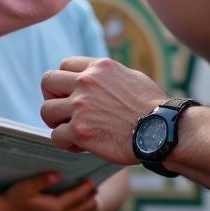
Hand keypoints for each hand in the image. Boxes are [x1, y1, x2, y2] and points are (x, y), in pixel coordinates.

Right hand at [3, 172, 100, 210]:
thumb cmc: (15, 197)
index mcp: (54, 207)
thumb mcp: (26, 186)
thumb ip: (42, 180)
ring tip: (94, 196)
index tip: (92, 179)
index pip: (75, 197)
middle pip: (81, 208)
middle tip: (98, 186)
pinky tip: (83, 209)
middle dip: (90, 198)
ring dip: (87, 207)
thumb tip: (58, 174)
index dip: (85, 189)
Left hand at [41, 57, 166, 163]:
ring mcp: (81, 106)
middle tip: (63, 112)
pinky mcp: (80, 130)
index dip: (64, 81)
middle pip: (48, 81)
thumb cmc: (153, 107)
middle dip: (52, 97)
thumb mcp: (131, 77)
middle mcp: (86, 82)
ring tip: (71, 131)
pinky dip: (65, 143)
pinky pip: (56, 136)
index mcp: (99, 67)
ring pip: (46, 110)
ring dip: (56, 122)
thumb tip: (98, 80)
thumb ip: (108, 77)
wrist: (162, 129)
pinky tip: (80, 146)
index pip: (64, 65)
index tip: (71, 94)